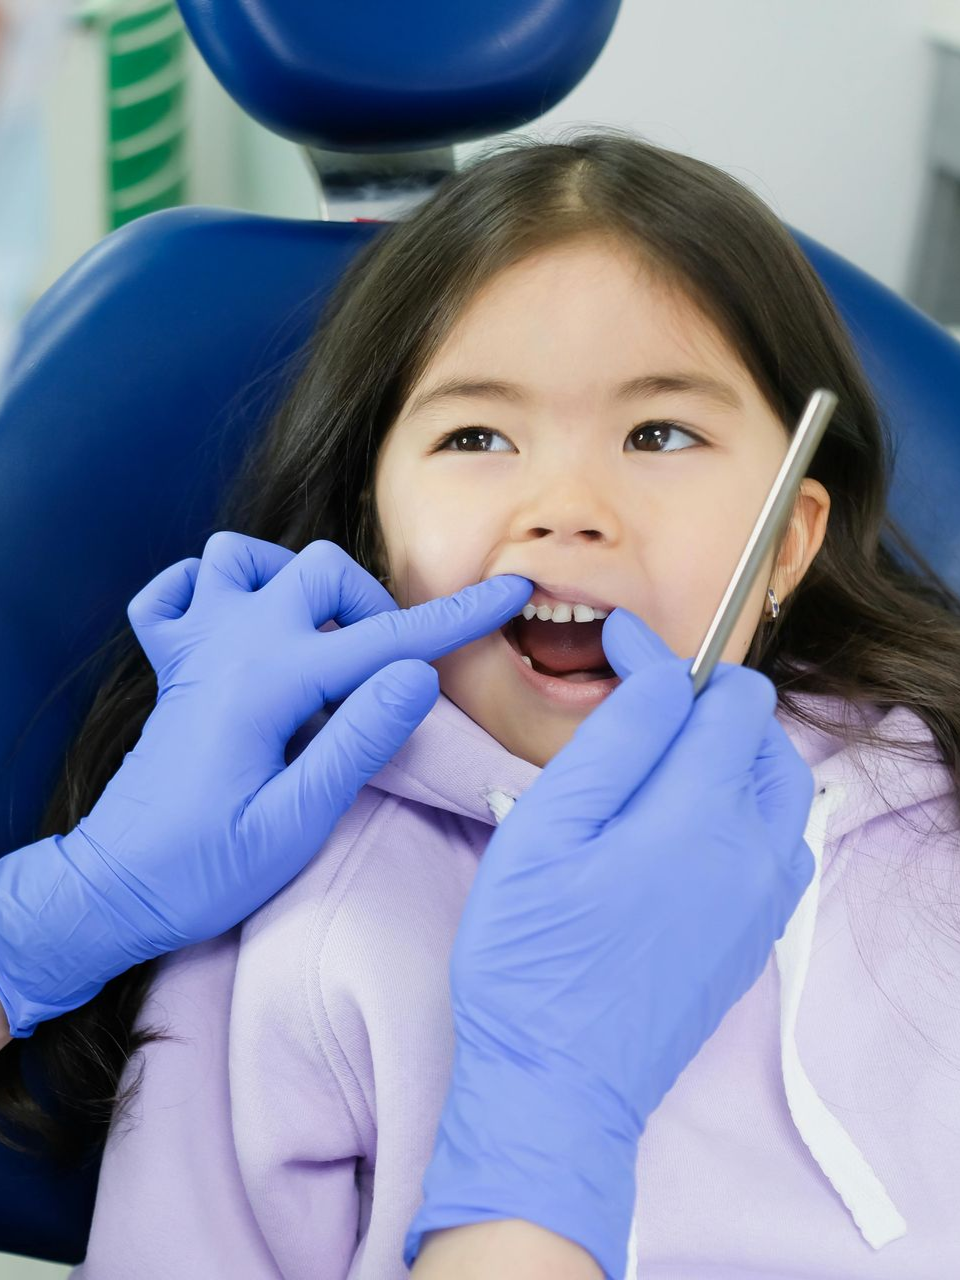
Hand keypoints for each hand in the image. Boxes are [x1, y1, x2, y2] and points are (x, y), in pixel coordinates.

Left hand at [0, 533, 531, 1036]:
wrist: (112, 889)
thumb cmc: (204, 870)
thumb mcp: (295, 821)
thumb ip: (358, 740)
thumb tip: (418, 672)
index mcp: (269, 682)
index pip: (384, 640)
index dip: (457, 616)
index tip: (511, 589)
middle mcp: (230, 645)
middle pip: (319, 570)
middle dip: (371, 606)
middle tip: (385, 675)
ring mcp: (193, 649)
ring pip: (242, 557)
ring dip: (291, 581)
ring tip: (315, 639)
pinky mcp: (171, 667)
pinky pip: (177, 591)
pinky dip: (210, 590)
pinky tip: (237, 628)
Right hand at [405, 608, 813, 1279]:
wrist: (559, 1083)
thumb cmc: (532, 958)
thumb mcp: (546, 831)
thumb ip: (614, 742)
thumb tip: (659, 677)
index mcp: (702, 815)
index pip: (713, 693)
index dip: (658, 653)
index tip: (615, 640)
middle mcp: (755, 850)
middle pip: (760, 730)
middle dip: (703, 699)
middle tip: (632, 710)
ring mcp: (765, 897)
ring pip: (777, 782)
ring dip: (727, 750)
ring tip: (658, 760)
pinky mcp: (758, 932)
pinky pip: (775, 837)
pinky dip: (740, 805)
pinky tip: (681, 824)